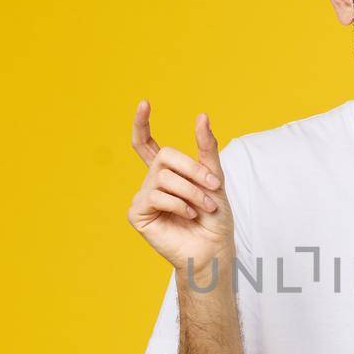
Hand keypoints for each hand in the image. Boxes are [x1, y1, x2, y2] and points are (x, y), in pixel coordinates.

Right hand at [126, 99, 234, 277]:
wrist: (214, 249)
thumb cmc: (215, 218)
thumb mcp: (215, 178)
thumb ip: (206, 149)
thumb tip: (201, 116)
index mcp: (168, 173)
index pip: (147, 144)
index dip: (142, 124)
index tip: (144, 103)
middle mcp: (152, 182)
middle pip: (164, 156)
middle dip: (192, 169)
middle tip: (213, 186)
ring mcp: (143, 197)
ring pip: (162, 177)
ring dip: (191, 191)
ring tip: (204, 208)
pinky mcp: (138, 214)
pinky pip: (155, 195)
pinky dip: (178, 204)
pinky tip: (188, 216)